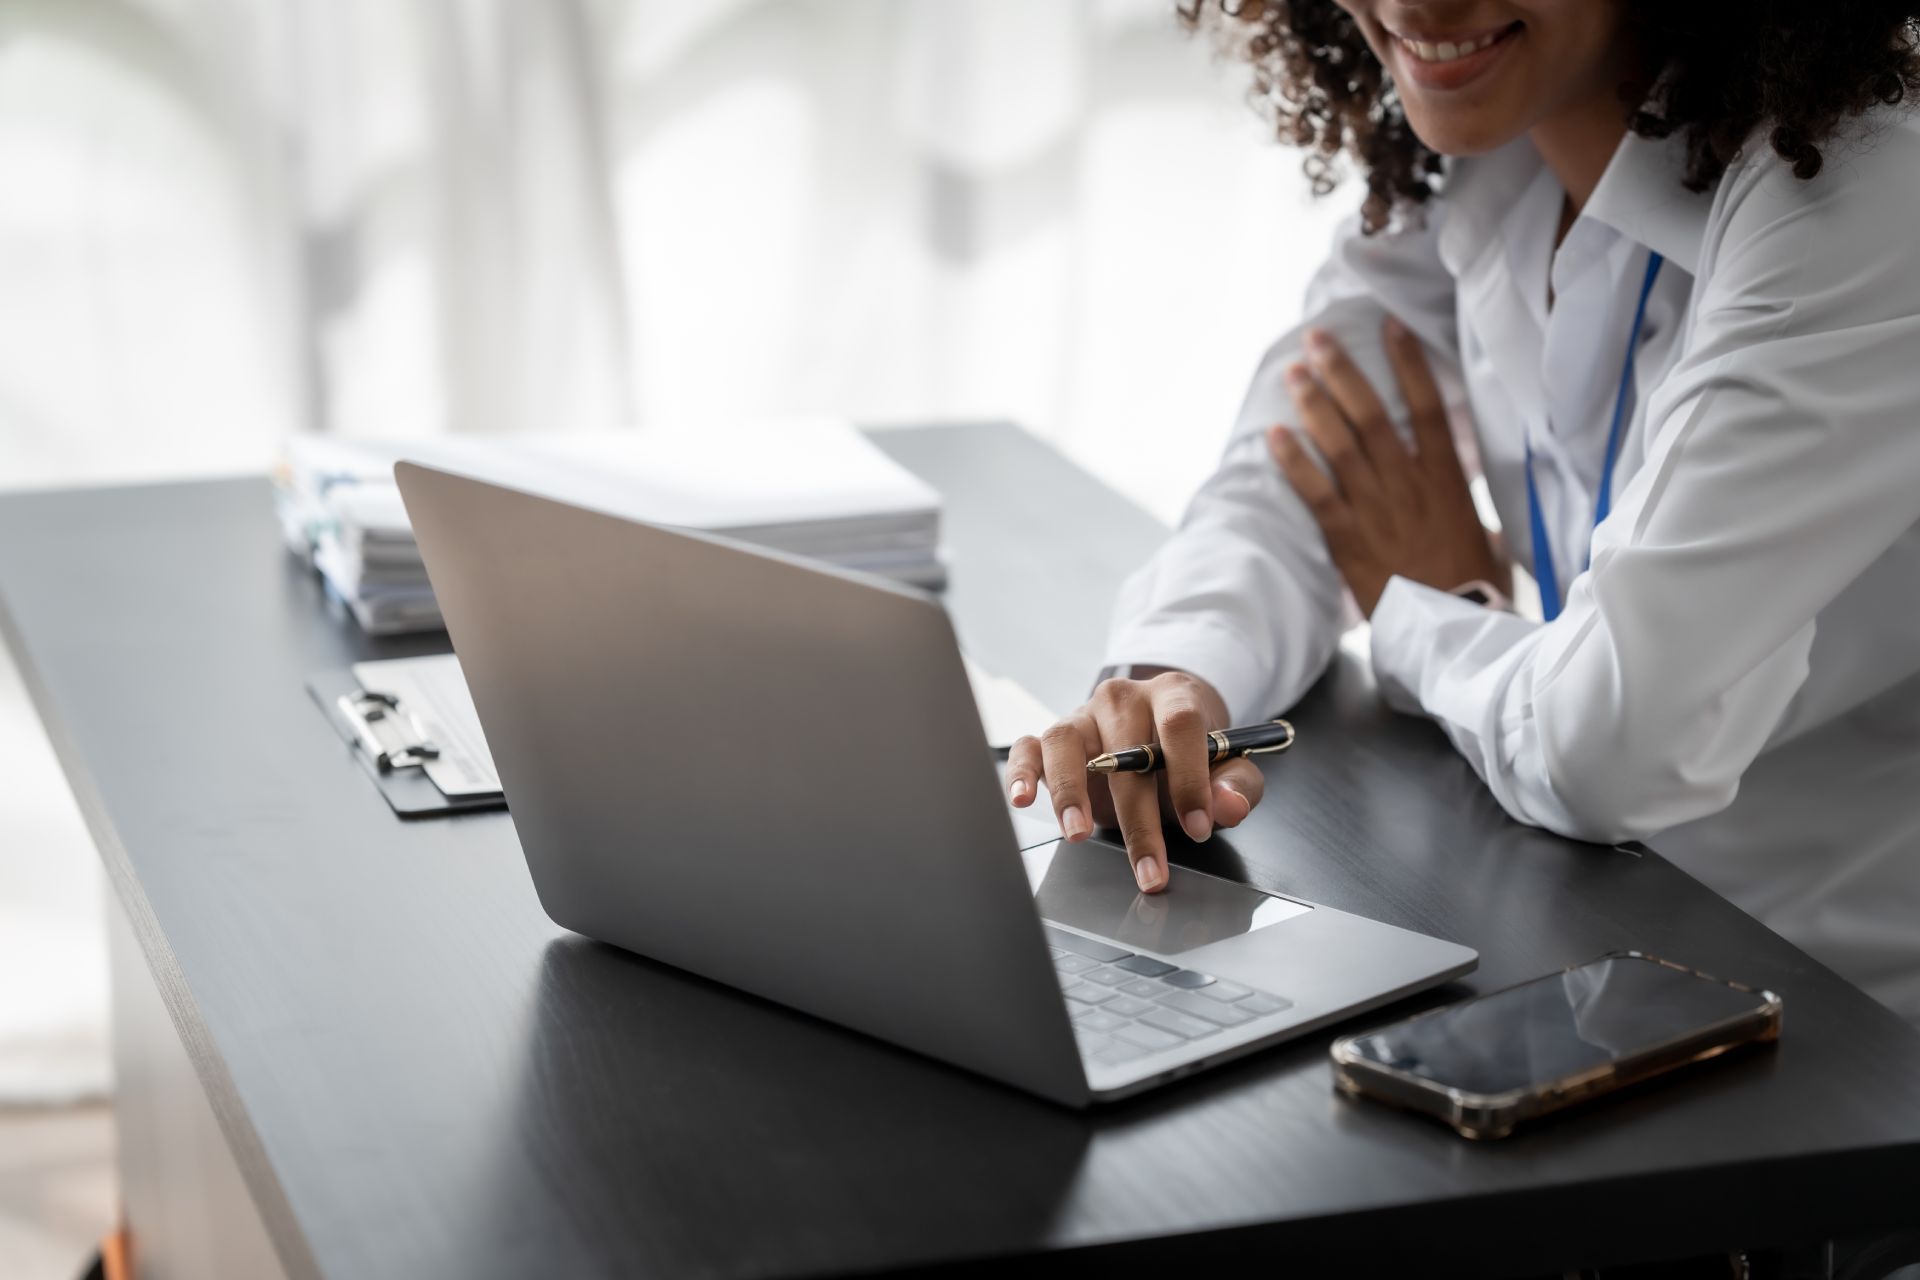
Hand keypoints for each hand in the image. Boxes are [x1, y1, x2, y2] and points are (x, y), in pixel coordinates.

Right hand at [1003, 671, 1266, 893]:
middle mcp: (1121, 699)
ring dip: (1069, 791)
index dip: (1188, 777)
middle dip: (1138, 817)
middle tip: (1150, 867)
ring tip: (1078, 833)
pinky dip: (1020, 772)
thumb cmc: (1192, 751)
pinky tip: (1022, 799)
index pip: (1179, 725)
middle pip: (1123, 750)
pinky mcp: (1050, 739)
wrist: (1158, 729)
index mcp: (1173, 695)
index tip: (1197, 825)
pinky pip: (1027, 748)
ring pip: (1065, 743)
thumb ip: (1236, 785)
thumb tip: (1229, 807)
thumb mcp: (1228, 765)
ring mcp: (1082, 716)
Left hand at [1268, 318, 1507, 615]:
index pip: (1426, 406)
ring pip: (1340, 444)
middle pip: (1371, 414)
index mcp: (1446, 478)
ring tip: (1294, 371)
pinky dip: (1294, 461)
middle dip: (1342, 371)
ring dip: (1314, 403)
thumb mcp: (1485, 535)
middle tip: (1318, 338)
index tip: (1388, 327)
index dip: (1407, 363)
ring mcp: (1376, 508)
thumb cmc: (1476, 586)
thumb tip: (1466, 503)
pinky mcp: (1348, 537)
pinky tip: (1274, 434)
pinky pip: (1316, 491)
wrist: (1454, 628)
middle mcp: (1408, 483)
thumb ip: (1464, 507)